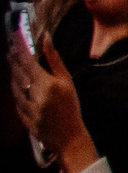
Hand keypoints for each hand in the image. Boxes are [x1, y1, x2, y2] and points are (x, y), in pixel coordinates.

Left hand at [9, 29, 92, 168]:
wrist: (69, 137)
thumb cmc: (71, 107)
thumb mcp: (67, 81)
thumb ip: (54, 60)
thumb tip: (46, 39)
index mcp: (47, 84)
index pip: (27, 60)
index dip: (19, 46)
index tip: (14, 35)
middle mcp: (34, 95)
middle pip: (17, 71)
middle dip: (13, 58)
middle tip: (11, 46)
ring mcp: (26, 107)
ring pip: (14, 85)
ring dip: (12, 72)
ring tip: (13, 62)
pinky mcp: (21, 116)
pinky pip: (15, 99)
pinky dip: (15, 89)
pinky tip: (17, 83)